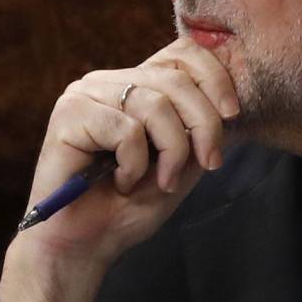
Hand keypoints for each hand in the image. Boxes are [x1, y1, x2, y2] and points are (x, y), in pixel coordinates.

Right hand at [0, 37, 239, 301]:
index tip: (232, 115)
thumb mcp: (181, 166)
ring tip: (157, 183)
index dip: (215, 78)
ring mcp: (84, 95)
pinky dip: (134, 165)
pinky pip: (126, 130)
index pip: (182, 54)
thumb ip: (199, 130)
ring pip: (155, 104)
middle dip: (203, 125)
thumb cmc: (126, 210)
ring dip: (170, 152)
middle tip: (208, 164)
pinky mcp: (69, 115)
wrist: (83, 247)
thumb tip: (229, 104)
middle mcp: (106, 82)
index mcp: (133, 86)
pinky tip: (118, 183)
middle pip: (175, 78)